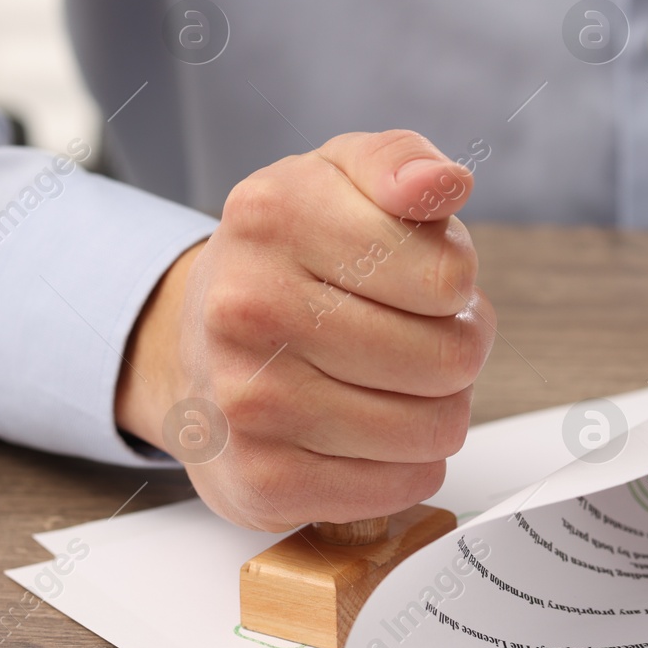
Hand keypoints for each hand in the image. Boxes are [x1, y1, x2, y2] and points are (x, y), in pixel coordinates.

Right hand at [115, 130, 493, 529]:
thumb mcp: (337, 177)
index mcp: (274, 215)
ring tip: (391, 382)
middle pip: (450, 357)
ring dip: (435, 408)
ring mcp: (248, 400)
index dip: (455, 281)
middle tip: (413, 336)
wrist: (192, 344)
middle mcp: (247, 306)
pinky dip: (404, 464)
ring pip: (434, 428)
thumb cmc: (286, 258)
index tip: (419, 278)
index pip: (447, 276)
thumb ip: (400, 162)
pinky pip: (401, 485)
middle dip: (455, 347)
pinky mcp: (263, 480)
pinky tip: (365, 431)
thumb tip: (442, 182)